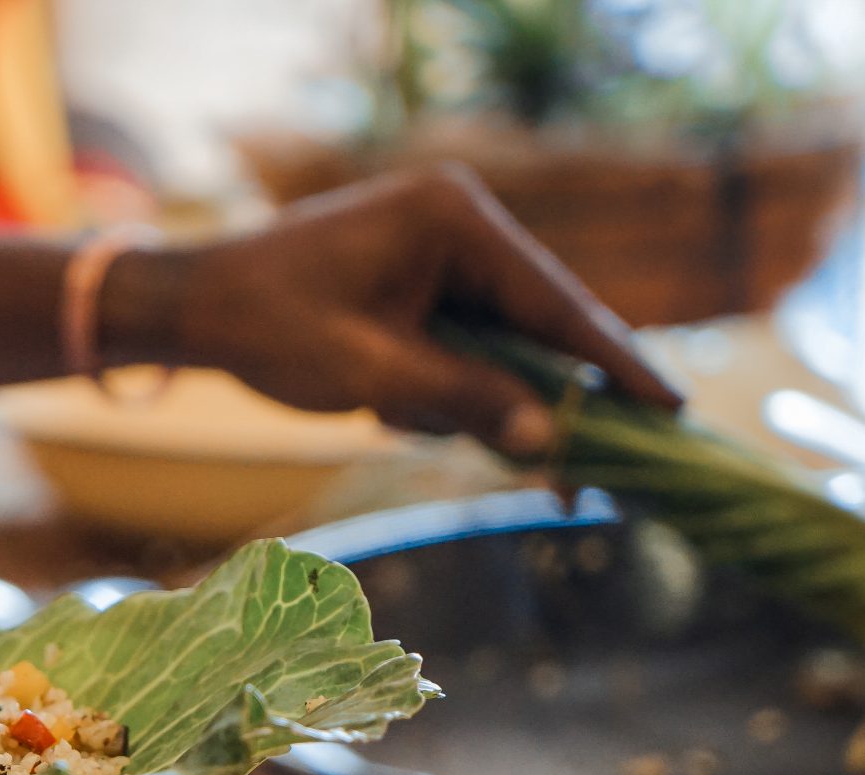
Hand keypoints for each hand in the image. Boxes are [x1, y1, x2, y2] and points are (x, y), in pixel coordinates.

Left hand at [112, 165, 682, 457]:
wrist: (193, 306)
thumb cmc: (267, 327)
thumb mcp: (368, 373)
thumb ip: (460, 400)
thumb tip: (547, 437)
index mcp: (453, 220)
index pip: (554, 302)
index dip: (614, 364)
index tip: (671, 409)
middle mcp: (459, 223)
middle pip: (541, 323)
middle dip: (558, 396)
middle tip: (611, 464)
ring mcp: (440, 251)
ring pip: (503, 343)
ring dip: (484, 400)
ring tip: (442, 434)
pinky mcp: (420, 283)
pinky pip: (464, 346)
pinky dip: (451, 391)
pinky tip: (397, 410)